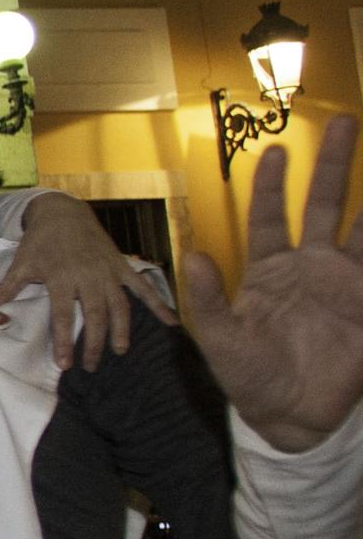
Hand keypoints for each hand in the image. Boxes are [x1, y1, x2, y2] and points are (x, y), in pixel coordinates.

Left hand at [0, 191, 177, 371]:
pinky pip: (142, 287)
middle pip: (95, 315)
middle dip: (93, 343)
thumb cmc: (40, 241)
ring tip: (119, 351)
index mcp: (61, 277)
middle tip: (90, 366)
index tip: (65, 364)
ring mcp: (108, 270)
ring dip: (121, 330)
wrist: (63, 211)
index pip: (63, 315)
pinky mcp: (122, 265)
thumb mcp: (20, 264)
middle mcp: (88, 275)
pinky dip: (158, 304)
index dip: (64, 341)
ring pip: (119, 306)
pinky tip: (172, 323)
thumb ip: (6, 290)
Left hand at [187, 116, 362, 453]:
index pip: (270, 215)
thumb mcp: (220, 339)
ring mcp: (343, 285)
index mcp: (270, 270)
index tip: (276, 150)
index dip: (272, 184)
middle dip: (334, 165)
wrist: (287, 416)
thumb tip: (193, 256)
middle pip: (324, 206)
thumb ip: (208, 300)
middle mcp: (310, 269)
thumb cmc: (248, 377)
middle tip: (346, 122)